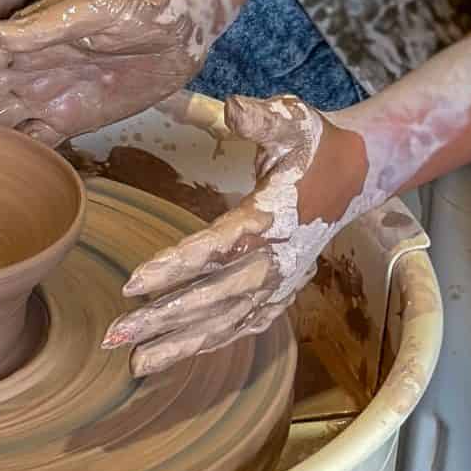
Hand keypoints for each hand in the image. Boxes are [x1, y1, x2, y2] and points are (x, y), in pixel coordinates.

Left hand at [104, 93, 367, 376]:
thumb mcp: (294, 120)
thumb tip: (233, 107)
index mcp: (271, 220)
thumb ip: (261, 117)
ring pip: (225, 322)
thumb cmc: (315, 144)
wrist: (355, 175)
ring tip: (136, 363)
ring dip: (180, 344)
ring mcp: (281, 283)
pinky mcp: (283, 293)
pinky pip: (244, 325)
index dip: (175, 268)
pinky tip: (178, 355)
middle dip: (163, 319)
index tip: (133, 284)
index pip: (215, 249)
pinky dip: (213, 342)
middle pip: (212, 297)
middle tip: (115, 336)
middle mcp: (276, 261)